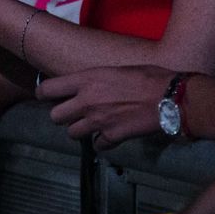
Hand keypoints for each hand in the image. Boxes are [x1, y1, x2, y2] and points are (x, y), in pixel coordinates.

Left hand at [36, 64, 176, 147]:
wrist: (169, 98)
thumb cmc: (149, 76)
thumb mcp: (117, 69)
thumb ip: (98, 79)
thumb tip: (91, 84)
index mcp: (86, 79)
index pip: (47, 89)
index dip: (44, 94)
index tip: (47, 96)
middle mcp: (86, 101)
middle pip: (55, 117)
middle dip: (63, 116)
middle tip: (74, 113)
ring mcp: (97, 121)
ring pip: (72, 134)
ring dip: (81, 130)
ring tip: (94, 123)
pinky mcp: (111, 137)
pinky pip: (97, 145)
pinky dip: (103, 141)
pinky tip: (113, 133)